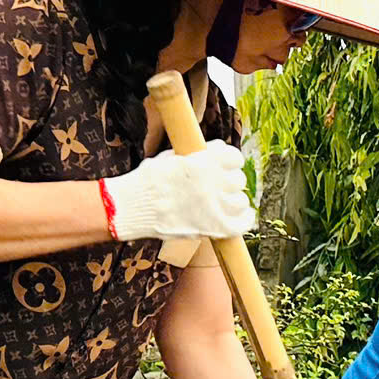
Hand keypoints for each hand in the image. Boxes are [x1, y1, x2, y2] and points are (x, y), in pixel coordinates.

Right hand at [101, 144, 252, 242]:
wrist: (132, 207)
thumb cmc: (148, 181)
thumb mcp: (171, 157)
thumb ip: (197, 155)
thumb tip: (217, 150)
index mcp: (203, 162)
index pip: (234, 157)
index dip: (231, 161)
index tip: (227, 165)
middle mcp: (213, 182)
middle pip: (238, 179)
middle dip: (230, 181)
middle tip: (220, 186)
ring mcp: (214, 206)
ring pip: (241, 201)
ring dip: (234, 200)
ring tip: (224, 202)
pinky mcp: (213, 227)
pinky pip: (242, 224)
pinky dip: (245, 219)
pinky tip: (242, 216)